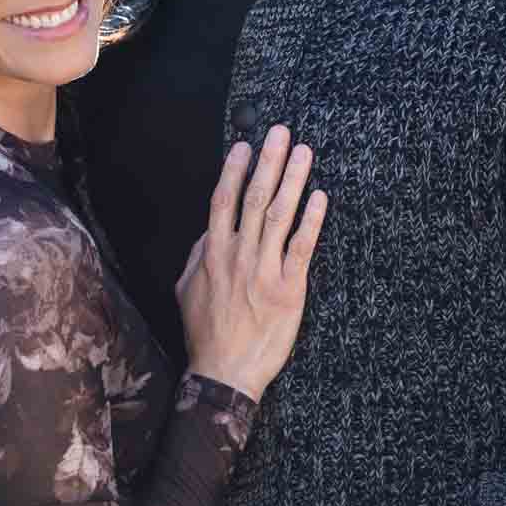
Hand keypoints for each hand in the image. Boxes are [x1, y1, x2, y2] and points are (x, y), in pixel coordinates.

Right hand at [177, 124, 326, 400]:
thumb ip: (196, 257)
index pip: (223, 201)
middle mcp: (238, 255)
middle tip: (281, 132)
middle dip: (269, 161)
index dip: (234, 169)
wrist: (224, 373)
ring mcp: (264, 270)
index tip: (245, 146)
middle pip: (254, 197)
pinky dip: (311, 220)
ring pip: (279, 215)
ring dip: (293, 180)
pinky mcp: (289, 289)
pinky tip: (320, 197)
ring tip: (304, 153)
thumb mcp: (186, 291)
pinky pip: (302, 247)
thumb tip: (207, 232)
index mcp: (212, 253)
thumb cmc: (205, 334)